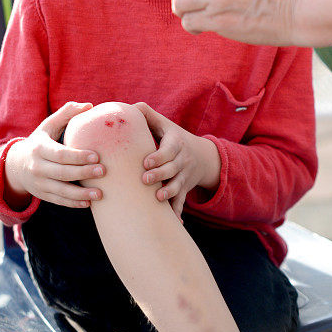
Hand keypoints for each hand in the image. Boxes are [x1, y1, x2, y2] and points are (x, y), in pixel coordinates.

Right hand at [4, 101, 105, 208]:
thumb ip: (67, 113)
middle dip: (83, 173)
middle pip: (62, 173)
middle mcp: (37, 167)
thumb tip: (89, 105)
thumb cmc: (40, 141)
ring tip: (100, 194)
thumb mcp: (48, 125)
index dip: (78, 156)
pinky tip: (88, 203)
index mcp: (39, 148)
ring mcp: (39, 183)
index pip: (60, 154)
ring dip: (81, 194)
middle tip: (103, 171)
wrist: (16, 164)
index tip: (97, 156)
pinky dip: (73, 203)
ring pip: (61, 191)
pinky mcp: (42, 195)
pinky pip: (59, 201)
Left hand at [135, 102, 220, 219]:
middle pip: (173, 169)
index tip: (145, 162)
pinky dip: (178, 212)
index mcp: (175, 143)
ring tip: (157, 199)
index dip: (158, 156)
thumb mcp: (164, 124)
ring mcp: (184, 176)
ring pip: (179, 186)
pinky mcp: (184, 189)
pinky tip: (174, 223)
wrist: (200, 156)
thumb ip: (148, 115)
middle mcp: (182, 160)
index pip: (168, 150)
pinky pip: (182, 202)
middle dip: (160, 175)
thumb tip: (130, 107)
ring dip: (169, 193)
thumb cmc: (172, 137)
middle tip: (145, 179)